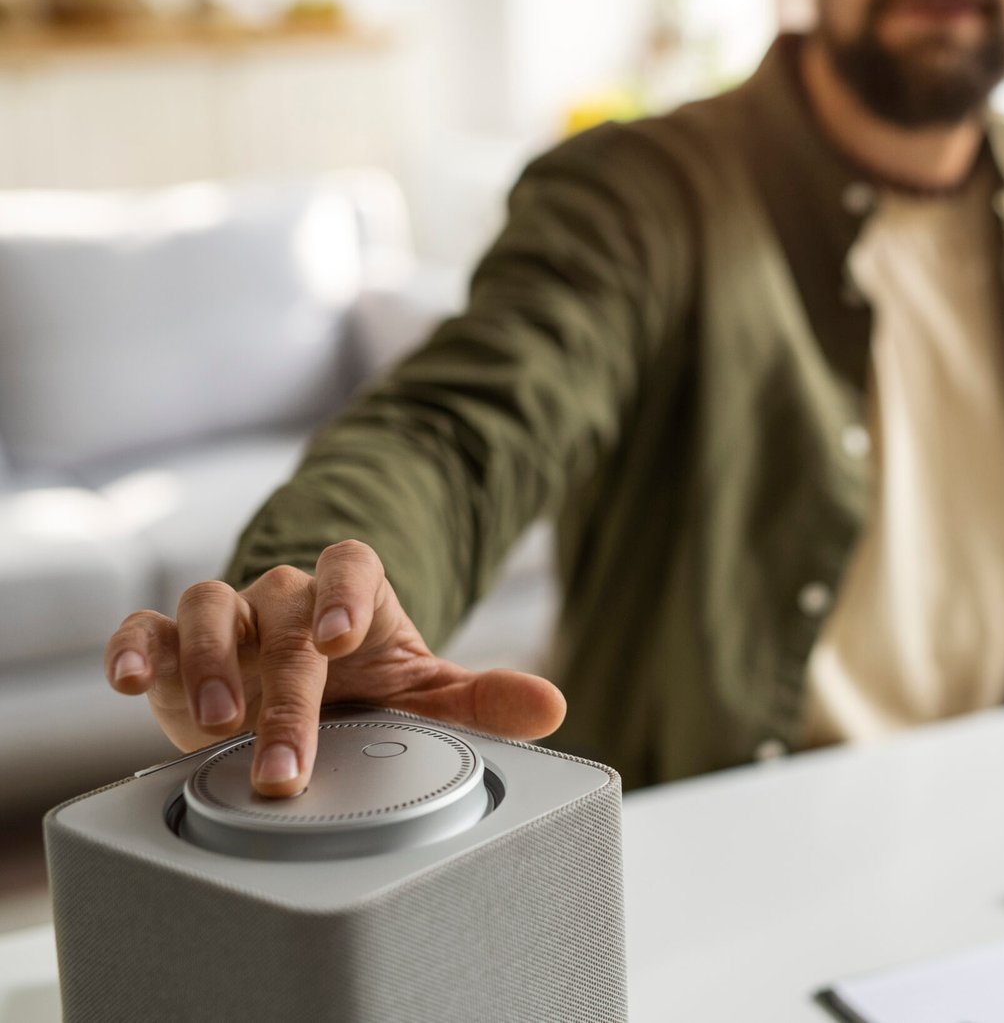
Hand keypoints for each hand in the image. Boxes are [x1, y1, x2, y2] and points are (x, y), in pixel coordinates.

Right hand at [103, 540, 565, 796]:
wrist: (303, 693)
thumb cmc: (364, 687)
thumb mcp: (423, 695)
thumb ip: (482, 701)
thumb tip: (550, 705)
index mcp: (351, 596)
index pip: (350, 566)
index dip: (344, 593)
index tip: (341, 636)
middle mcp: (286, 598)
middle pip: (283, 614)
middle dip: (286, 691)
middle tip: (290, 762)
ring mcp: (229, 618)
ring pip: (209, 606)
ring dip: (208, 660)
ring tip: (217, 720)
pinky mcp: (172, 647)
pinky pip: (145, 630)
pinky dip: (132, 647)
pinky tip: (127, 680)